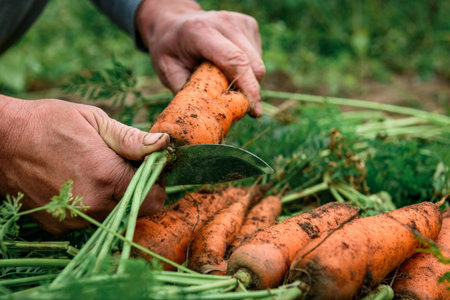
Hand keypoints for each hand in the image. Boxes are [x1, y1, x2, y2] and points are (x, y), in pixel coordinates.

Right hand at [0, 96, 169, 234]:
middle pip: (137, 209)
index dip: (157, 182)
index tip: (148, 166)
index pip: (155, 197)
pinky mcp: (59, 225)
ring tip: (99, 171)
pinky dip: (95, 204)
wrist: (0, 142)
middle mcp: (93, 204)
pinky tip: (81, 182)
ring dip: (117, 197)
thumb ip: (132, 139)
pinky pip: (92, 220)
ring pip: (115, 215)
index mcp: (107, 176)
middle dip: (140, 190)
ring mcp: (74, 218)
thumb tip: (163, 144)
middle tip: (124, 166)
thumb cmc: (49, 123)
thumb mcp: (94, 121)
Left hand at [136, 0, 264, 116]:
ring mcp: (240, 21)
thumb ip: (189, 93)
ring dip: (247, 81)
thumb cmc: (170, 50)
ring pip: (258, 64)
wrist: (173, 22)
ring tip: (223, 80)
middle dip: (249, 91)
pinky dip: (247, 70)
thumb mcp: (168, 71)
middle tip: (235, 106)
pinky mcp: (249, 24)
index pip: (235, 61)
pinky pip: (257, 58)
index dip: (248, 88)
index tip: (254, 111)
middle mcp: (225, 22)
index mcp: (201, 31)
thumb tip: (207, 119)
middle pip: (252, 65)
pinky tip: (227, 67)